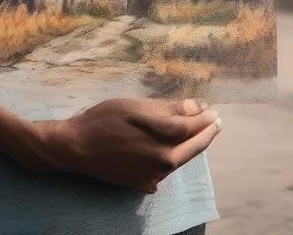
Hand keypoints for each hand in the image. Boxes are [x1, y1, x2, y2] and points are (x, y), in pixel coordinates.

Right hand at [19, 97, 222, 192]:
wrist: (76, 148)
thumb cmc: (105, 119)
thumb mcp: (137, 106)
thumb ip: (169, 109)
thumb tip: (197, 107)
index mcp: (164, 138)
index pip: (194, 127)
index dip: (206, 118)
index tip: (214, 110)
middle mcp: (164, 161)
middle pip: (193, 147)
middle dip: (207, 133)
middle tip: (216, 122)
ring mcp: (154, 177)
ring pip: (179, 159)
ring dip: (190, 145)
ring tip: (196, 130)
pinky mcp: (143, 185)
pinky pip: (164, 170)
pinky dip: (171, 157)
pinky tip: (170, 147)